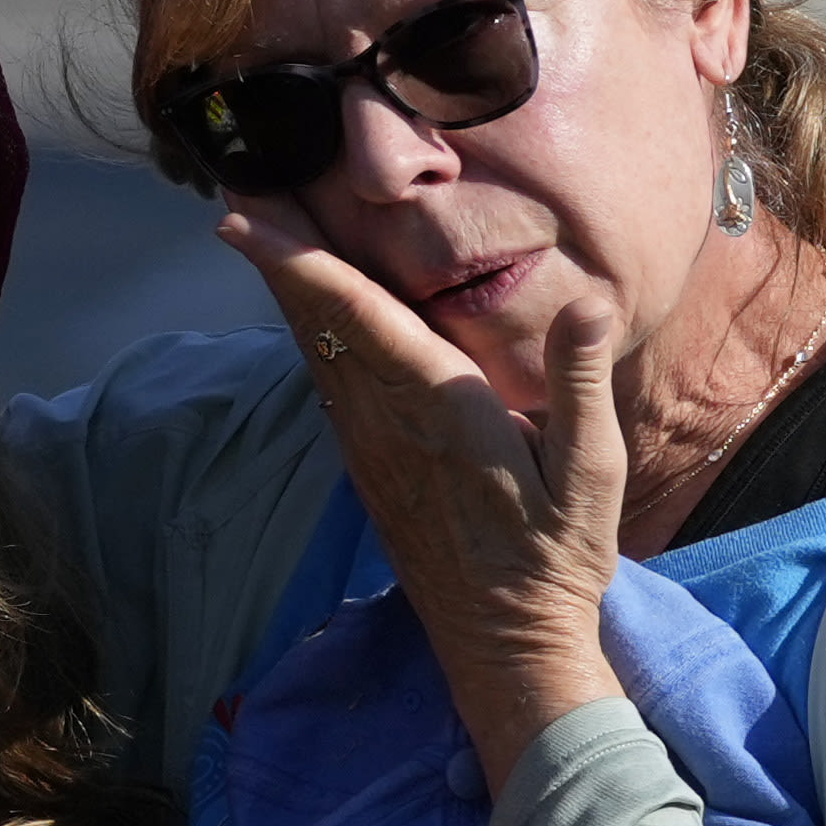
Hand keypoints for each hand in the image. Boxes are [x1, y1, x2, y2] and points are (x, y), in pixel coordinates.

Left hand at [214, 207, 623, 776]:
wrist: (506, 641)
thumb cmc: (558, 555)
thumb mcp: (592, 470)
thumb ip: (581, 381)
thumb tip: (590, 302)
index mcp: (441, 407)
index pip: (357, 316)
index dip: (296, 262)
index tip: (240, 220)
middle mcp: (388, 420)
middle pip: (317, 320)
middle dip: (273, 252)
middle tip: (233, 184)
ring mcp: (369, 444)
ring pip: (314, 348)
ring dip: (284, 285)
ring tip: (254, 221)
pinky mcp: (367, 464)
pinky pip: (328, 381)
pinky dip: (308, 330)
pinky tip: (300, 305)